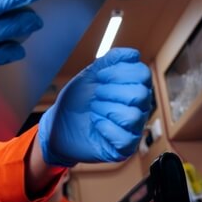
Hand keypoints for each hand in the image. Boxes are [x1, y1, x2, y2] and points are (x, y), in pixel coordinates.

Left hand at [38, 47, 151, 165]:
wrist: (59, 124)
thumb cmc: (77, 100)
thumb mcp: (90, 75)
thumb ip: (110, 61)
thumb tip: (133, 54)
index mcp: (132, 87)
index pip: (142, 74)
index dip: (119, 72)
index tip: (99, 77)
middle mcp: (138, 107)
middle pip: (140, 94)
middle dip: (111, 92)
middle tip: (96, 95)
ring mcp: (133, 128)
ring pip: (133, 116)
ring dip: (106, 110)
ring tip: (95, 111)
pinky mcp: (125, 147)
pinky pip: (126, 138)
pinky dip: (106, 128)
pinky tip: (97, 125)